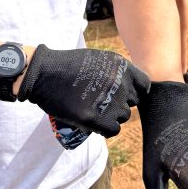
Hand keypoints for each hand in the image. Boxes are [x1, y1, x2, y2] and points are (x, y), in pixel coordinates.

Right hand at [18, 44, 149, 137]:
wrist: (43, 73)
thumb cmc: (68, 64)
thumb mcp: (98, 58)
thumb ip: (116, 71)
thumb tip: (130, 86)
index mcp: (121, 67)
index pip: (144, 86)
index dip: (134, 92)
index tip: (123, 94)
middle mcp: (119, 84)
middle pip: (132, 104)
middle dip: (120, 104)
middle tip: (103, 103)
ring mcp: (108, 102)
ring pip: (122, 117)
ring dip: (112, 116)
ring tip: (95, 110)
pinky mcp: (94, 119)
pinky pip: (113, 130)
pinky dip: (105, 128)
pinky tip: (95, 123)